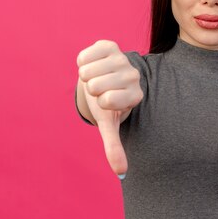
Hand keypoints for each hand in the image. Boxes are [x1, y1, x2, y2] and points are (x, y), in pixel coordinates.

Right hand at [76, 40, 142, 177]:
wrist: (105, 77)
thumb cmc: (106, 102)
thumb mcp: (109, 124)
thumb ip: (115, 147)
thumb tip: (122, 173)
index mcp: (135, 96)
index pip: (109, 101)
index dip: (100, 102)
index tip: (107, 102)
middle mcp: (133, 75)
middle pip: (95, 85)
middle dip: (91, 89)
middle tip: (100, 89)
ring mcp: (122, 58)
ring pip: (87, 71)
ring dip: (86, 76)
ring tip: (96, 77)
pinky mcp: (109, 45)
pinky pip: (84, 56)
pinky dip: (83, 62)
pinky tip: (93, 64)